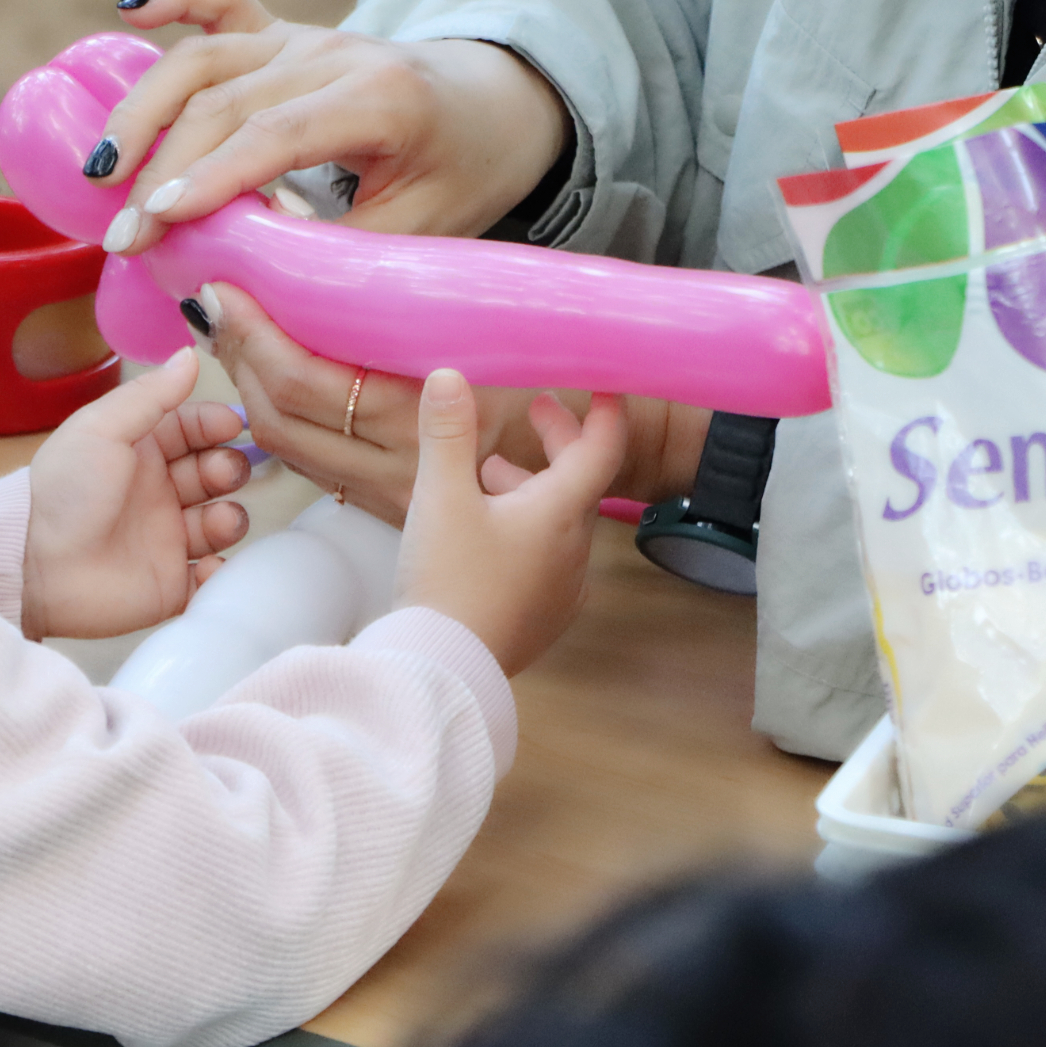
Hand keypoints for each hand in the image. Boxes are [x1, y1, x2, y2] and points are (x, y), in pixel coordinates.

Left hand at [22, 349, 252, 640]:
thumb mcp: (101, 429)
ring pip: (221, 519)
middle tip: (220, 474)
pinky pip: (213, 573)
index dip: (214, 423)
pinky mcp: (173, 582)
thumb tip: (190, 355)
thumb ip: (150, 395)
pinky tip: (207, 562)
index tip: (231, 425)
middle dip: (227, 468)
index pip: (191, 426)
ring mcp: (167, 537)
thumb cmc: (68, 494)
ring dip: (229, 516)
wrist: (43, 571)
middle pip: (214, 470)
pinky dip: (222, 569)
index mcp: (138, 450)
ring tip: (215, 521)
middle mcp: (157, 490)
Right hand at [87, 0, 571, 256]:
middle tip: (122, 237)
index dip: (211, 178)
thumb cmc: (460, 173)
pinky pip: (221, 0)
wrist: (496, 104)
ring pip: (204, 59)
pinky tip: (128, 8)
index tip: (158, 221)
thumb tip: (243, 283)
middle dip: (162, 170)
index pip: (276, 134)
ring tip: (99, 169)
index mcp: (380, 98)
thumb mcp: (421, 231)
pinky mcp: (281, 31)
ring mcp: (302, 36)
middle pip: (224, 101)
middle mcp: (334, 52)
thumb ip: (338, 253)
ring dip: (144, 111)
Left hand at [195, 281, 711, 523]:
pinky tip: (271, 378)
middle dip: (238, 357)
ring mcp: (380, 493)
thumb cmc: (555, 399)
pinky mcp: (382, 503)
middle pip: (278, 416)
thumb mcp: (501, 346)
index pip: (304, 379)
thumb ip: (429, 313)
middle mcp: (387, 467)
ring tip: (234, 333)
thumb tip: (354, 262)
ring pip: (285, 444)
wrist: (590, 488)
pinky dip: (280, 416)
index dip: (255, 334)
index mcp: (414, 425)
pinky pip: (311, 461)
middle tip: (216, 304)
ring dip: (250, 387)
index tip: (227, 289)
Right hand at [396, 370, 626, 675]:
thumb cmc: (448, 578)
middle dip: (559, 442)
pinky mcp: (541, 618)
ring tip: (488, 472)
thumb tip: (450, 375)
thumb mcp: (440, 496)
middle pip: (580, 482)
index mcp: (560, 512)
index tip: (604, 384)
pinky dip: (526, 529)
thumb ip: (447, 432)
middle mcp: (574, 550)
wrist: (444, 670)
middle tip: (537, 411)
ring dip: (534, 487)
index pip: (602, 449)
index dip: (605, 412)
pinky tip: (487, 534)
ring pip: (560, 522)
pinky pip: (546, 558)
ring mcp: (562, 589)